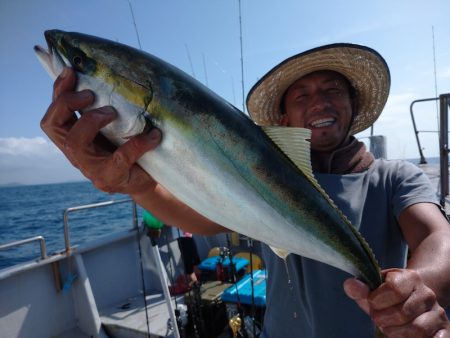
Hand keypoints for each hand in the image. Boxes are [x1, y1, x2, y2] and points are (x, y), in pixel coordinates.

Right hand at [40, 67, 160, 195]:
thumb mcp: (114, 127)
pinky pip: (120, 158)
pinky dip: (138, 143)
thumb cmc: (130, 149)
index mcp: (73, 139)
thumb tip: (108, 75)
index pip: (52, 116)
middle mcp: (76, 154)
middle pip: (52, 126)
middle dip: (67, 103)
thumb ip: (104, 109)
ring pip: (74, 143)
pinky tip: (153, 135)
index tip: (72, 71)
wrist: (147, 180)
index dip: (58, 92)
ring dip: (91, 120)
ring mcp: (91, 168)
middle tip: (90, 94)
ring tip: (113, 112)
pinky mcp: (112, 178)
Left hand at [344, 268, 449, 336]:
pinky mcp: (444, 329)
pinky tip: (405, 337)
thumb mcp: (375, 286)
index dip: (377, 300)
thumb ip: (361, 288)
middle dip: (383, 319)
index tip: (371, 303)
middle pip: (403, 312)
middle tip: (377, 318)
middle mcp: (427, 294)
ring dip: (396, 333)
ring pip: (418, 329)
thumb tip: (350, 286)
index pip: (394, 289)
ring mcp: (437, 313)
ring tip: (388, 328)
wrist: (416, 294)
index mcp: (410, 278)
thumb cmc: (389, 293)